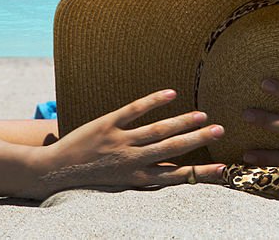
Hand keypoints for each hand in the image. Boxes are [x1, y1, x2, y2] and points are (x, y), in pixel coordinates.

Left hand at [34, 89, 225, 195]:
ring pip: (157, 131)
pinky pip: (134, 110)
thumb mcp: (121, 183)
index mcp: (137, 178)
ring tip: (203, 115)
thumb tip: (174, 169)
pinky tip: (171, 94)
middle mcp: (132, 161)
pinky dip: (153, 101)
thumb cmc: (92, 177)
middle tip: (219, 131)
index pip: (176, 176)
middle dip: (198, 141)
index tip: (224, 169)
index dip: (200, 173)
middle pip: (172, 150)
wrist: (55, 171)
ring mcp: (120, 142)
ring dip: (182, 122)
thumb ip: (146, 175)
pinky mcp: (107, 124)